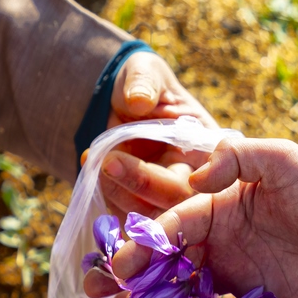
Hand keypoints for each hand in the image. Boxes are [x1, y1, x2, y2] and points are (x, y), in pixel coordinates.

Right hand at [88, 131, 297, 297]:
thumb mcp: (282, 160)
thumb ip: (237, 155)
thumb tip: (191, 175)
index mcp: (220, 208)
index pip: (171, 225)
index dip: (142, 243)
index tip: (119, 263)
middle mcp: (220, 245)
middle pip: (163, 260)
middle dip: (127, 272)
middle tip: (96, 289)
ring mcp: (233, 280)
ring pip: (178, 292)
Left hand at [97, 50, 217, 221]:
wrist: (119, 104)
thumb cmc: (141, 84)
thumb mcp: (144, 72)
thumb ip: (145, 81)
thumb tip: (139, 99)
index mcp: (204, 148)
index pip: (196, 174)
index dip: (160, 176)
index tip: (117, 160)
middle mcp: (193, 180)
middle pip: (173, 202)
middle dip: (136, 184)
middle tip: (105, 162)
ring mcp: (167, 199)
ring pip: (150, 219)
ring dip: (117, 196)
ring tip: (93, 162)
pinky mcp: (144, 210)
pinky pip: (131, 224)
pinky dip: (109, 207)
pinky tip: (94, 180)